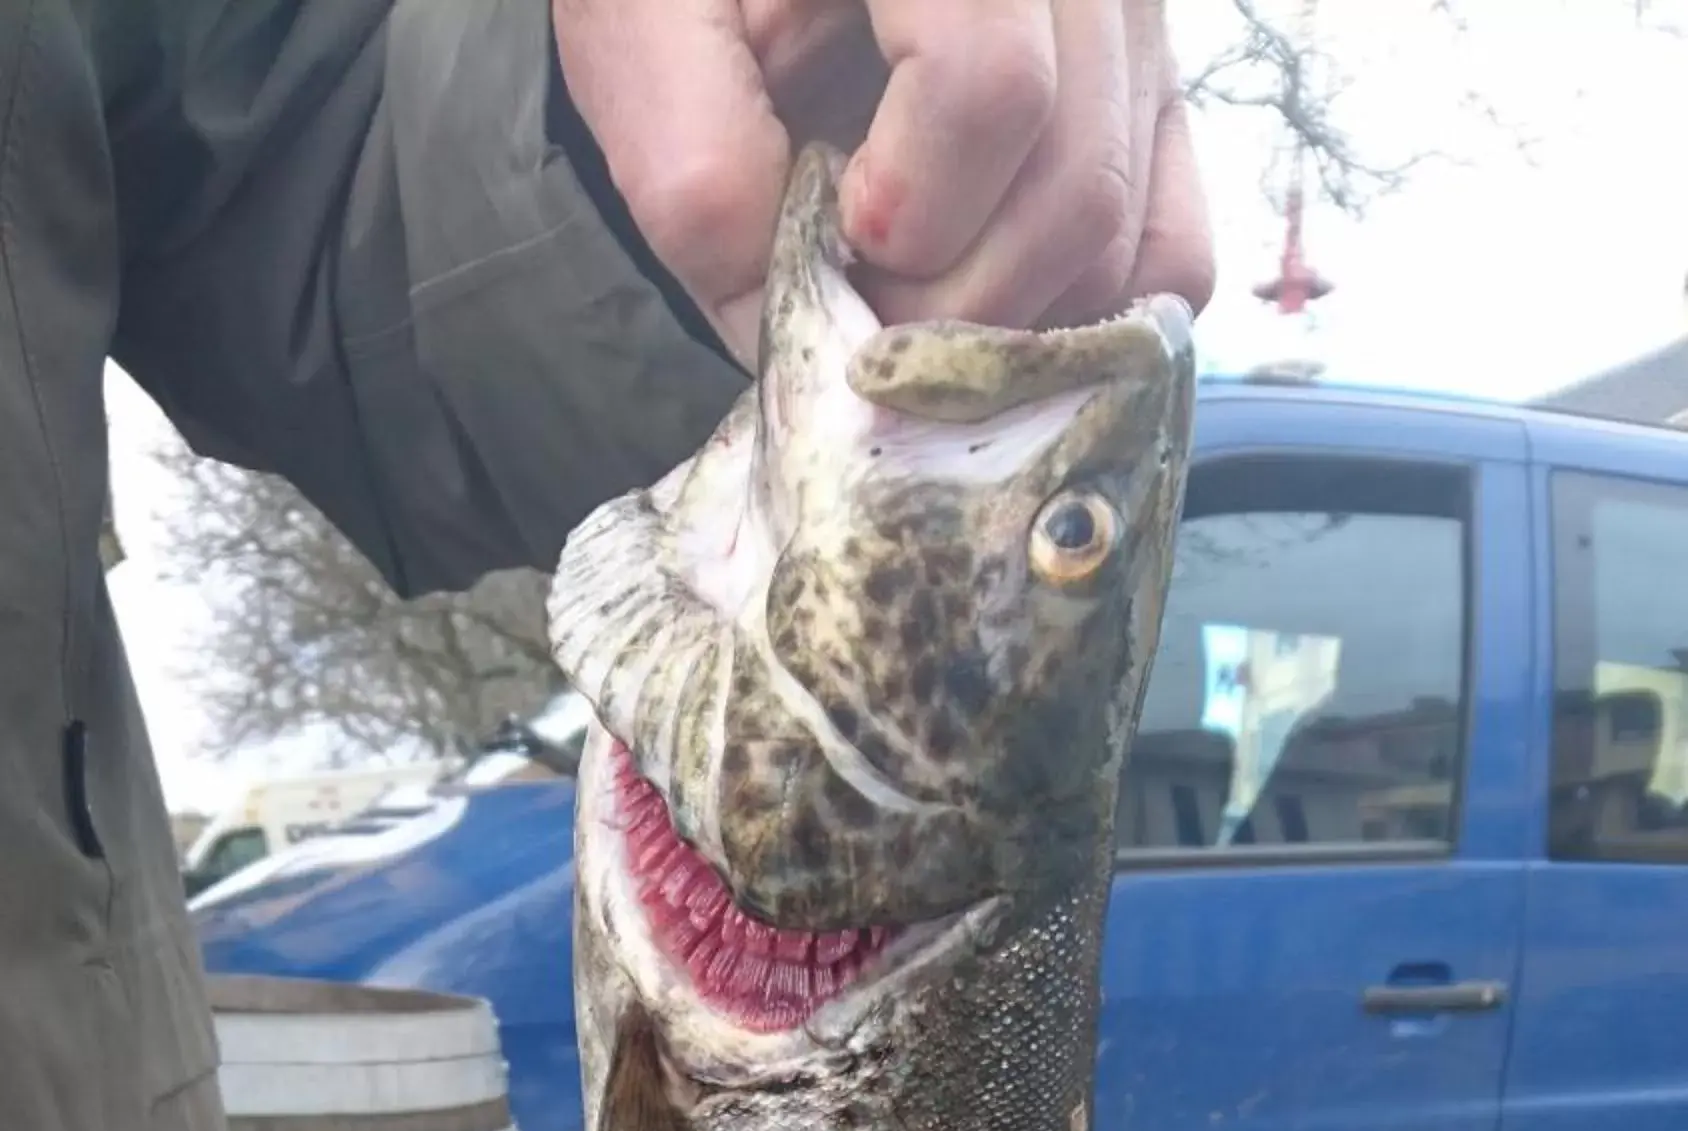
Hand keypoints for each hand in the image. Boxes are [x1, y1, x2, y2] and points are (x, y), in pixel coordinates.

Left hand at [551, 1, 1213, 365]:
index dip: (910, 210)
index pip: (992, 88)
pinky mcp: (1153, 94)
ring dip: (1007, 319)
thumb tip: (785, 336)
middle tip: (860, 296)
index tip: (835, 227)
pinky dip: (1085, 320)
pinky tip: (988, 309)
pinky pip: (1174, 252)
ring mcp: (1138, 26)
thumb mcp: (641, 27)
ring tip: (905, 291)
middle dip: (953, 300)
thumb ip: (694, 167)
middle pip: (1074, 189)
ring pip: (1127, 235)